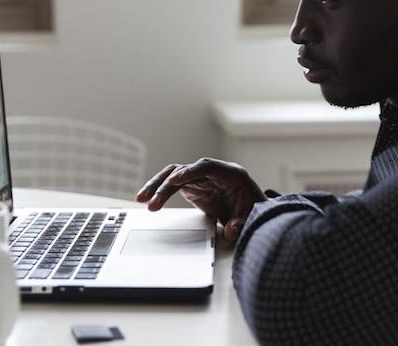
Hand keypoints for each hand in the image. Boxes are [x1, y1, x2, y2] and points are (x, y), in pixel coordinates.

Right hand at [135, 157, 266, 240]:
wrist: (254, 211)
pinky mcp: (194, 187)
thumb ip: (242, 223)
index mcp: (231, 174)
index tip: (175, 180)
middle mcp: (214, 172)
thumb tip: (231, 230)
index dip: (191, 171)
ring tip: (142, 199)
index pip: (208, 166)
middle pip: (186, 170)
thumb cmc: (255, 210)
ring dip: (158, 185)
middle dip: (167, 182)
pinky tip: (148, 200)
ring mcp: (202, 178)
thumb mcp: (252, 218)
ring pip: (175, 175)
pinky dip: (161, 192)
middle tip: (153, 199)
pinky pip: (173, 185)